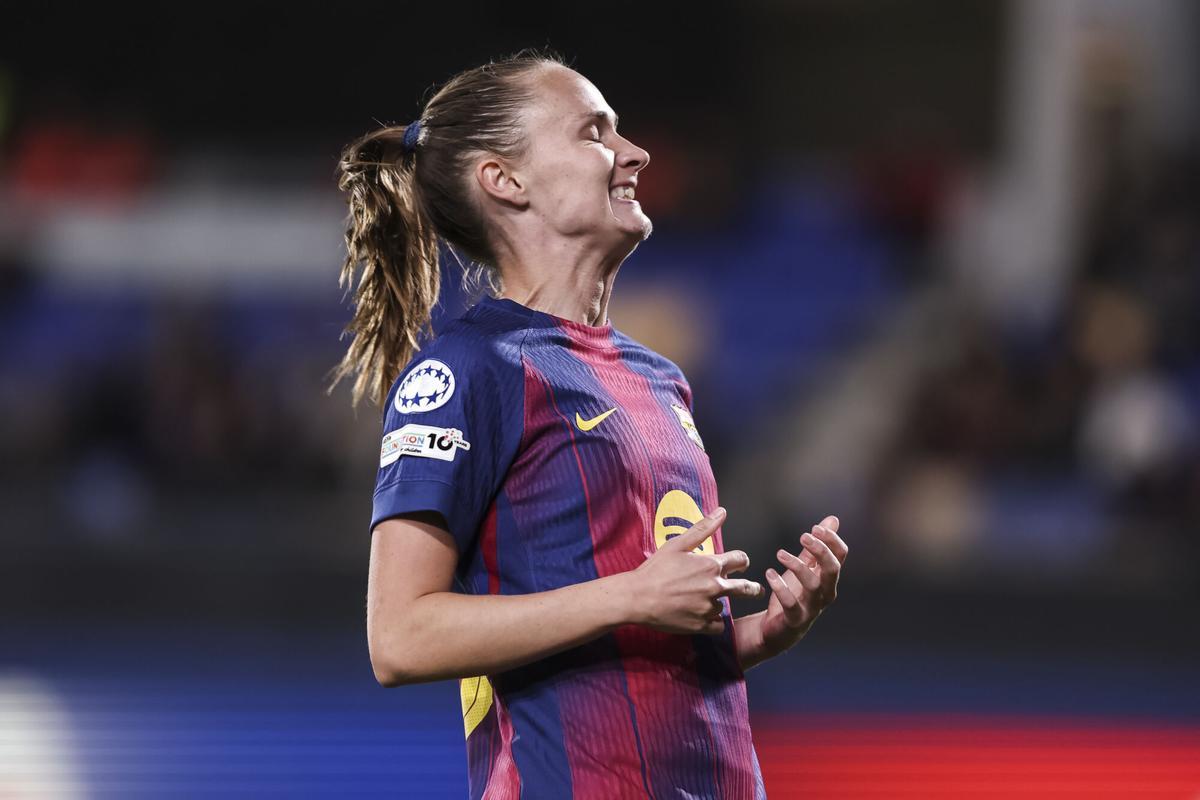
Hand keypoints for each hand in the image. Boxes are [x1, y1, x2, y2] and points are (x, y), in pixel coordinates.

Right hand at [626, 507, 762, 634]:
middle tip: (755, 590)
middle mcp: (714, 587)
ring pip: (724, 606)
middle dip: (752, 589)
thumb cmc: (655, 569)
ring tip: (702, 601)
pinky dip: (713, 622)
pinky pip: (718, 626)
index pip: (740, 560)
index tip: (741, 564)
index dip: (742, 561)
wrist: (637, 597)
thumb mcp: (677, 544)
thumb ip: (703, 528)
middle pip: (746, 588)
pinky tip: (703, 616)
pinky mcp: (701, 626)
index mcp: (711, 566)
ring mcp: (708, 608)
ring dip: (718, 603)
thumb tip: (722, 512)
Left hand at [758, 515, 847, 655]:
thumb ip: (816, 546)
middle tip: (803, 536)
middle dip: (820, 550)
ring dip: (797, 565)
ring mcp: (812, 608)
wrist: (777, 628)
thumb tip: (833, 520)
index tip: (815, 528)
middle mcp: (826, 593)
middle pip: (832, 569)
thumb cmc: (794, 594)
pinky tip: (770, 574)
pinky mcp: (795, 619)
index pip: (841, 556)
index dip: (831, 540)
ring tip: (780, 553)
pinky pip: (791, 603)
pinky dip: (781, 587)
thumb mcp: (805, 567)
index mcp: (829, 578)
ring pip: (813, 585)